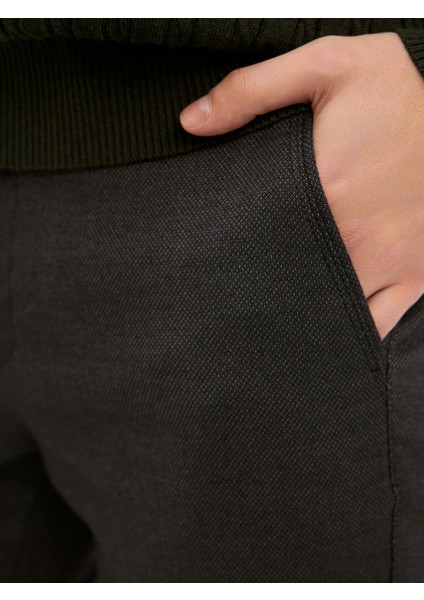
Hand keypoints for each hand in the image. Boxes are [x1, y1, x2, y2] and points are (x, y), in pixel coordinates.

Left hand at [179, 32, 423, 340]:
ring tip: (270, 315)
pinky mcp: (415, 275)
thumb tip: (192, 121)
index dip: (228, 261)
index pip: (256, 243)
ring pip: (330, 315)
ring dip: (299, 318)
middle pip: (288, 284)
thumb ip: (253, 89)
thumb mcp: (328, 65)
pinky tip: (321, 329)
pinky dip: (347, 334)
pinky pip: (375, 325)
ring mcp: (390, 265)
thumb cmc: (396, 97)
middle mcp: (357, 239)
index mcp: (327, 190)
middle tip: (234, 294)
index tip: (212, 266)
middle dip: (259, 293)